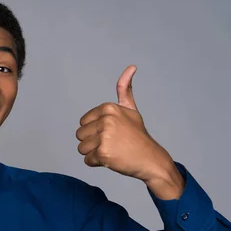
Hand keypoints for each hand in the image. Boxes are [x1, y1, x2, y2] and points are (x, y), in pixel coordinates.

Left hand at [75, 65, 174, 182]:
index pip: (83, 123)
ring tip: (112, 151)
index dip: (94, 131)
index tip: (112, 132)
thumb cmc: (138, 136)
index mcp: (108, 108)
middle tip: (112, 143)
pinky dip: (97, 163)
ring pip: (82, 148)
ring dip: (93, 153)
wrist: (150, 159)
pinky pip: (87, 160)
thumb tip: (131, 67)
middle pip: (80, 135)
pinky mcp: (103, 153)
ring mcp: (105, 137)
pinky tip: (112, 160)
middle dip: (92, 142)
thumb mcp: (131, 110)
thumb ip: (125, 90)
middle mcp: (106, 120)